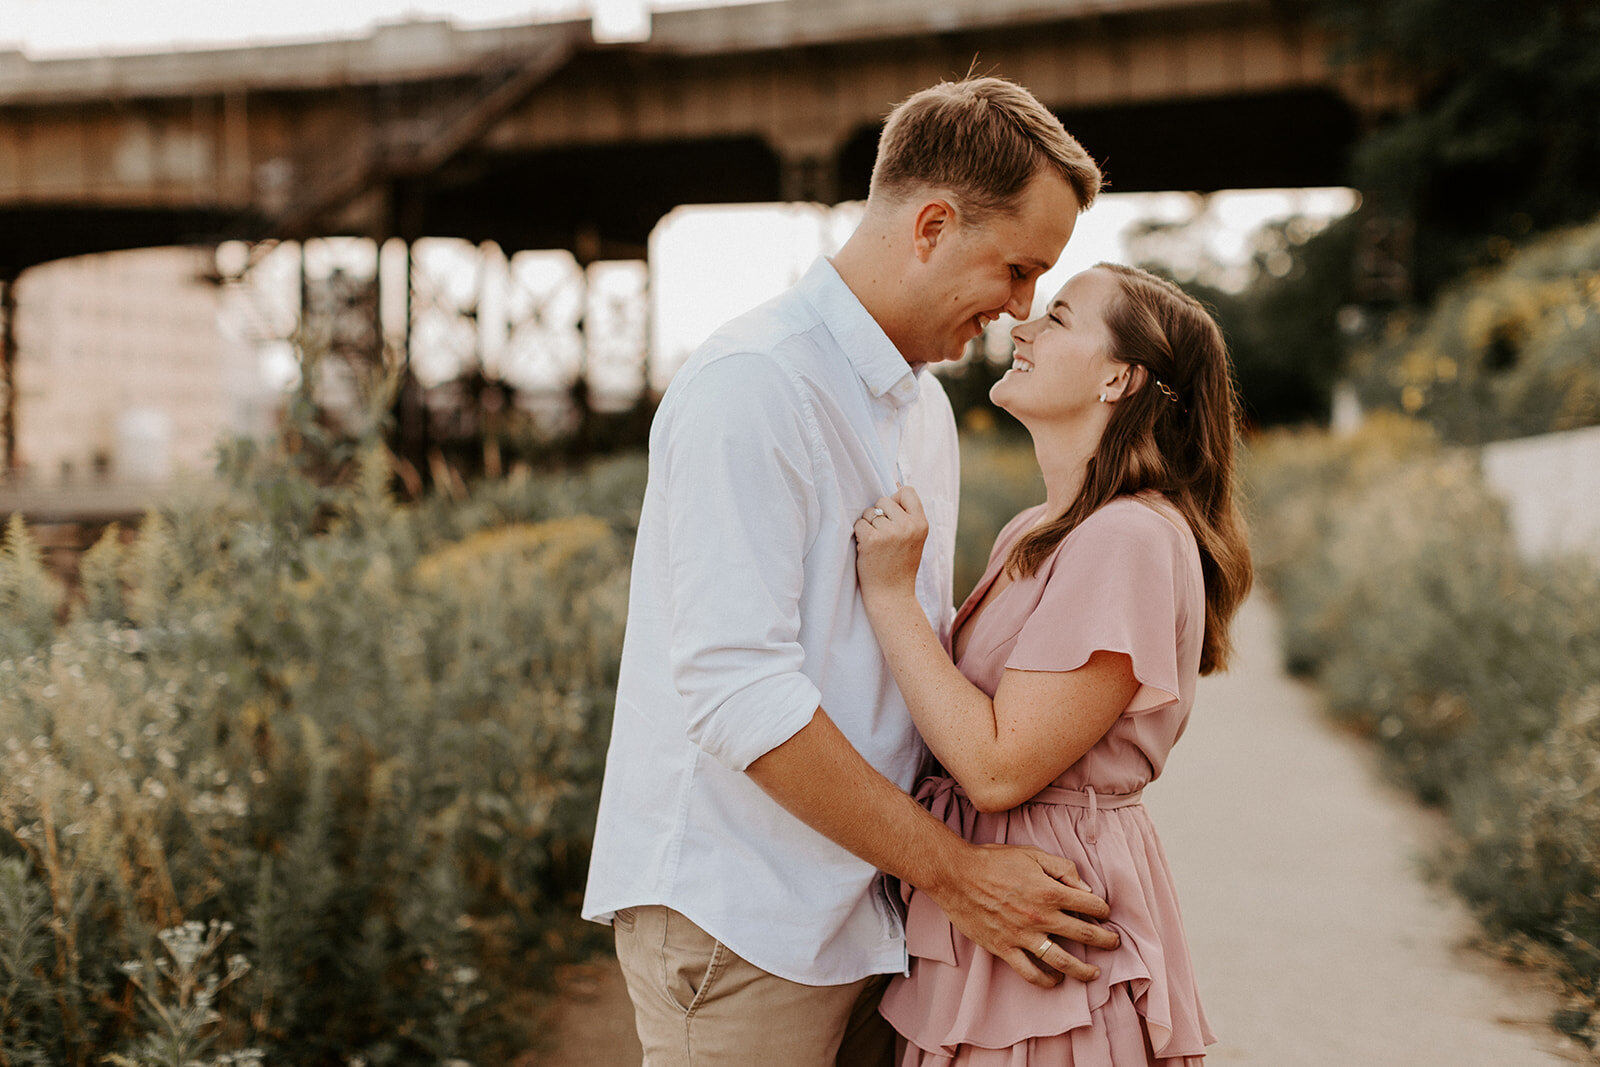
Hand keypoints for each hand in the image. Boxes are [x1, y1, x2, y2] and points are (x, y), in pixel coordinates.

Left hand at [853, 486, 927, 602]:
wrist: (892, 595)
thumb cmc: (900, 566)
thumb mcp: (914, 538)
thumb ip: (907, 515)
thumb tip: (894, 483)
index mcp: (921, 524)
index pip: (907, 491)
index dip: (896, 498)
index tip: (891, 513)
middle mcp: (908, 526)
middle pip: (883, 500)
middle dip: (878, 514)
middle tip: (883, 535)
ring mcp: (890, 532)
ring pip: (868, 513)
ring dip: (867, 526)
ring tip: (877, 545)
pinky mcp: (872, 540)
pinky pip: (859, 523)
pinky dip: (859, 534)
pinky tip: (867, 549)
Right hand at [925, 841, 1118, 986]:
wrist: (956, 875)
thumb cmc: (993, 861)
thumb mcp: (1031, 854)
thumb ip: (1062, 868)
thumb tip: (1086, 887)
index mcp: (1050, 890)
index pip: (1091, 905)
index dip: (1103, 909)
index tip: (1105, 913)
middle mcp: (1040, 916)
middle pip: (1084, 935)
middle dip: (1105, 940)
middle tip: (1114, 943)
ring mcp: (1022, 936)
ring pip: (1062, 961)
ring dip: (1083, 970)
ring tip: (1094, 973)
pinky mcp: (1004, 948)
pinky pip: (1030, 972)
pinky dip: (1046, 980)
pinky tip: (1055, 979)